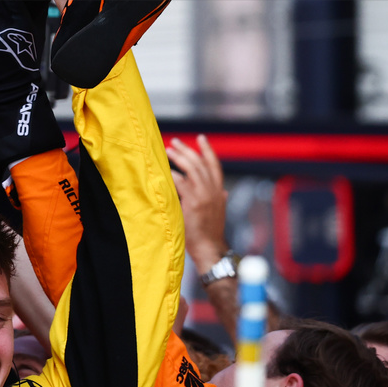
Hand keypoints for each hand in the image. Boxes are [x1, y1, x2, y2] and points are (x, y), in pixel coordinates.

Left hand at [166, 135, 228, 269]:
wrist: (209, 248)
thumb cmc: (209, 231)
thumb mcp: (218, 211)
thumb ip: (219, 198)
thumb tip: (223, 191)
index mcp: (218, 191)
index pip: (215, 165)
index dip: (208, 150)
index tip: (201, 138)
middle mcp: (213, 191)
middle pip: (200, 163)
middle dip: (187, 150)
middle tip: (175, 142)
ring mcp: (204, 196)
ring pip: (192, 169)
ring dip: (179, 158)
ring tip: (168, 150)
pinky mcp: (193, 203)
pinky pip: (182, 183)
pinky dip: (173, 174)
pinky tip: (165, 170)